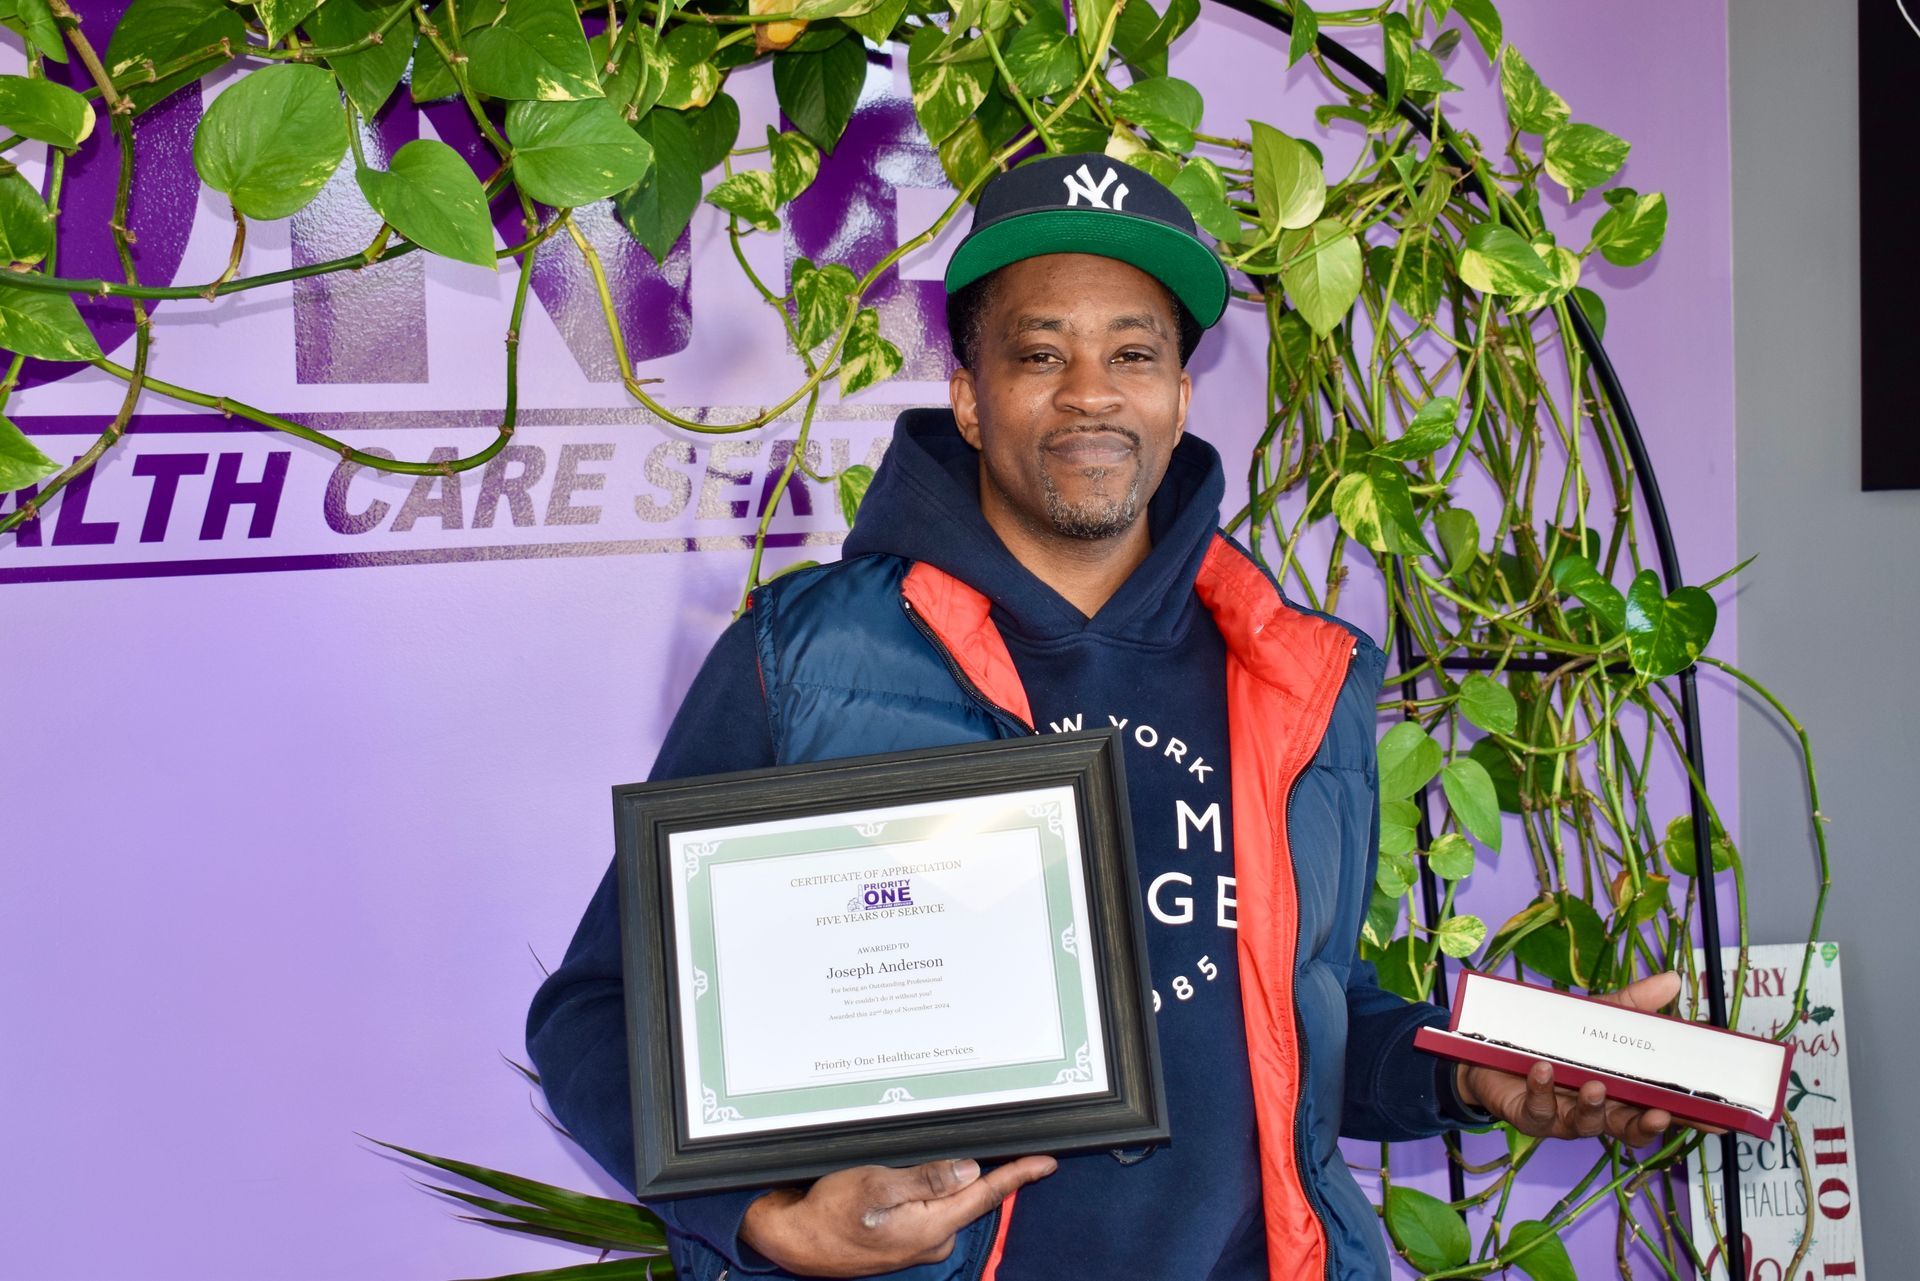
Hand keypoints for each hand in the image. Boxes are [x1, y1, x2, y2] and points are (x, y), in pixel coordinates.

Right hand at [740, 1155, 1057, 1276]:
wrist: (795, 1240)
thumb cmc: (829, 1212)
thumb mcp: (875, 1185)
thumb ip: (925, 1178)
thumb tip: (969, 1170)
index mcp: (931, 1227)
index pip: (985, 1195)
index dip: (1018, 1175)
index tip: (1045, 1161)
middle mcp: (932, 1240)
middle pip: (969, 1195)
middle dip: (980, 1168)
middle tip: (984, 1136)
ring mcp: (918, 1242)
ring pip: (947, 1200)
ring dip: (945, 1178)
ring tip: (920, 1157)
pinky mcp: (904, 1239)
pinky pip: (928, 1208)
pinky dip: (927, 1189)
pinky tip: (907, 1176)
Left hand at [1454, 971, 1722, 1145]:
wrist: (1491, 1046)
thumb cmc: (1555, 1038)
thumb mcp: (1595, 1017)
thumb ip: (1633, 1004)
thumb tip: (1674, 979)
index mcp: (1622, 1093)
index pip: (1662, 1110)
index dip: (1690, 1119)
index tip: (1719, 1120)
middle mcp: (1598, 1112)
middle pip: (1630, 1129)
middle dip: (1646, 1125)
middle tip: (1661, 1114)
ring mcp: (1564, 1117)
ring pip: (1586, 1123)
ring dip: (1593, 1106)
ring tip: (1596, 1086)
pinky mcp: (1529, 1115)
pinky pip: (1537, 1108)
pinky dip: (1541, 1088)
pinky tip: (1542, 1069)